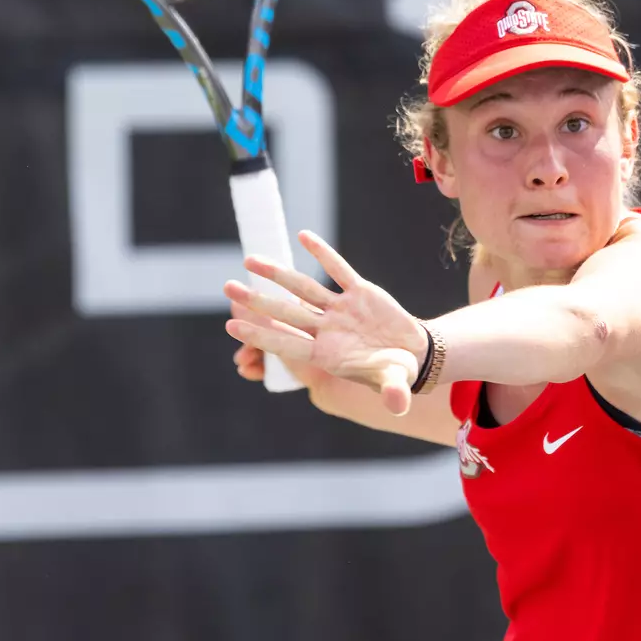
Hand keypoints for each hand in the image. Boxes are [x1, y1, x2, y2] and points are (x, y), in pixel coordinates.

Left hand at [224, 230, 428, 415]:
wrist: (412, 355)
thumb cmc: (396, 373)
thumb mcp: (395, 383)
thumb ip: (393, 392)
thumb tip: (397, 404)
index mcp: (328, 355)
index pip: (287, 344)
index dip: (260, 335)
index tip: (231, 326)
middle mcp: (327, 330)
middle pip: (286, 313)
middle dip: (257, 302)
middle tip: (228, 289)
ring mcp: (341, 309)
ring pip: (304, 288)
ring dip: (278, 274)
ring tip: (250, 260)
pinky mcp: (360, 292)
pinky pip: (338, 269)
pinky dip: (322, 253)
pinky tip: (303, 236)